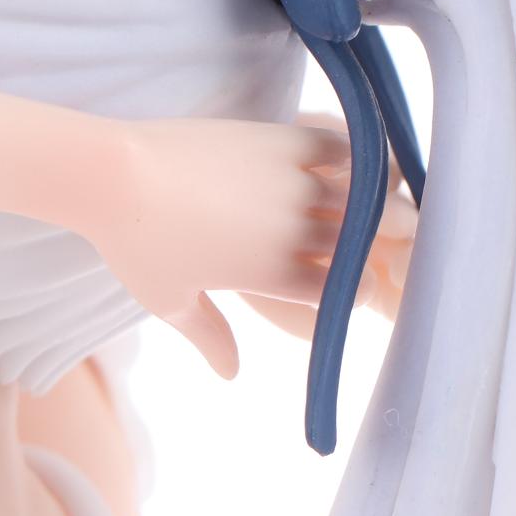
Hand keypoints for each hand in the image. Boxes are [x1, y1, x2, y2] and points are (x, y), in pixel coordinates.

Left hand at [83, 114, 372, 378]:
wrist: (113, 174)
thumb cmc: (135, 244)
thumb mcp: (170, 301)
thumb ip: (209, 336)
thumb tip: (230, 375)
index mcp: (271, 274)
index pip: (341, 292)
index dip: (354, 294)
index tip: (353, 288)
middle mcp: (291, 230)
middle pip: (363, 244)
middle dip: (386, 248)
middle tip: (402, 241)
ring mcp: (289, 183)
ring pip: (364, 195)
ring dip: (384, 202)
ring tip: (395, 204)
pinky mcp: (279, 140)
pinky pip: (338, 146)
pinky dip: (355, 154)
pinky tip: (356, 160)